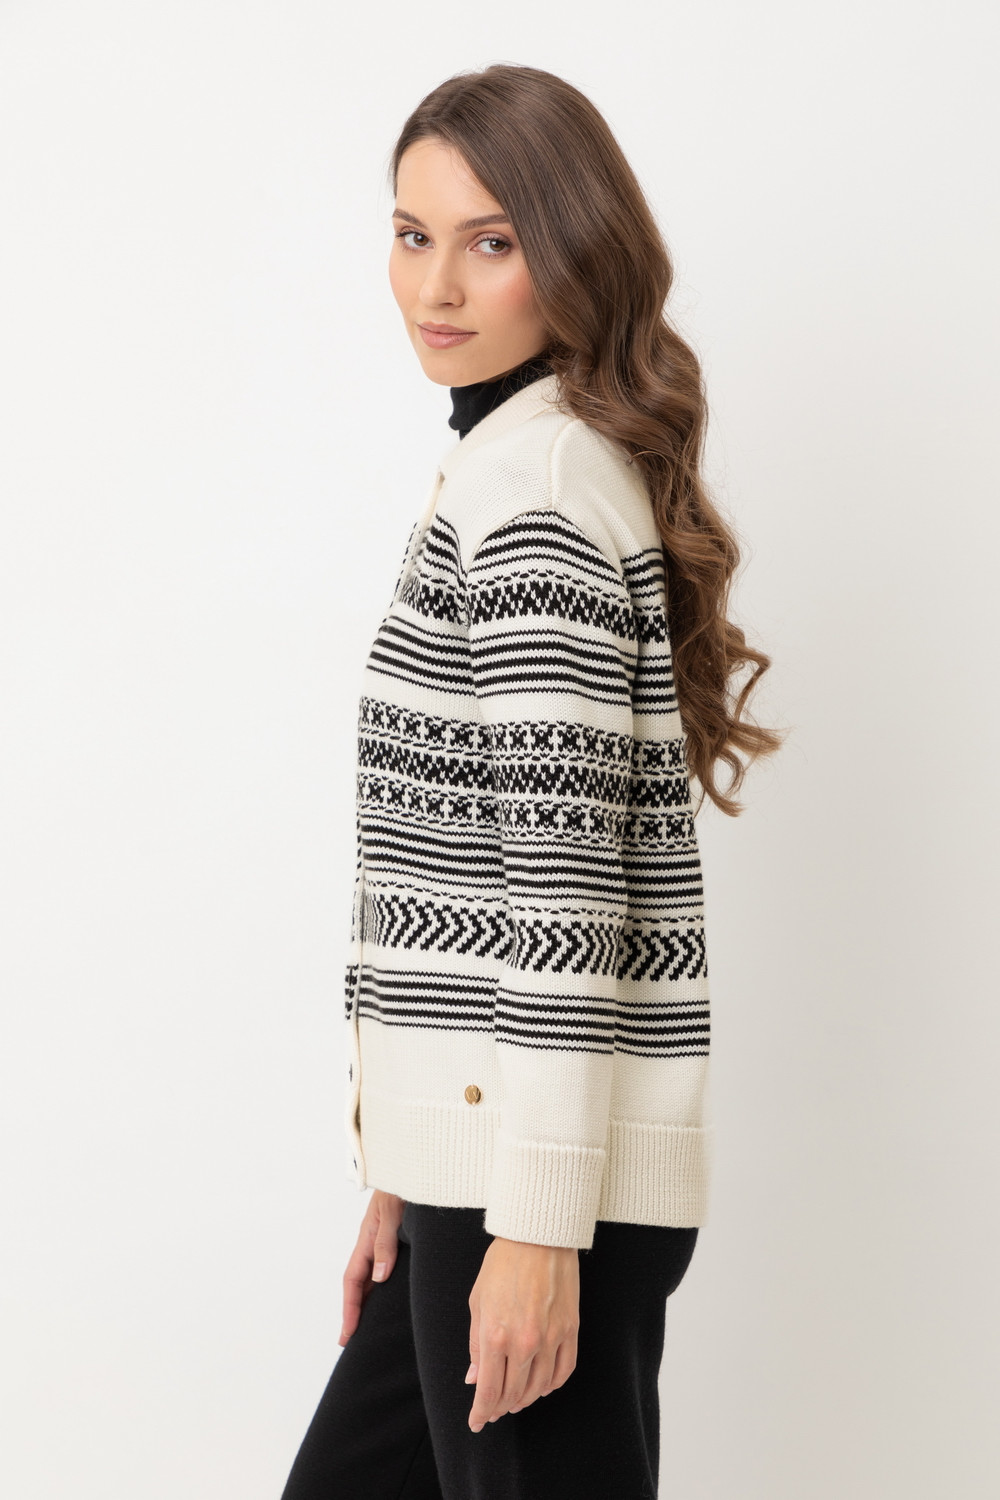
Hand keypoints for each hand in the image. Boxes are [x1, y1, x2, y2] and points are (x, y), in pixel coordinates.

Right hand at [340, 1190, 405, 1345]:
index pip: (353, 1280)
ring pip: (371, 1276)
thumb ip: (385, 1243)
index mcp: (366, 1238)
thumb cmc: (401, 1183)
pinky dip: (383, 1285)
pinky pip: (385, 1266)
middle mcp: (372, 1241)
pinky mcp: (398, 1236)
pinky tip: (392, 1294)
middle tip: (351, 1340)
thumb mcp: (392, 1212)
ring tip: (369, 1325)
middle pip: (359, 1283)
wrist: (415, 1162)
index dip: (350, 1309)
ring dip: (368, 1300)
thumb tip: (379, 1278)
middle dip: (354, 1311)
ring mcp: (383, 1239)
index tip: (348, 1335)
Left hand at [466, 1236, 579, 1431]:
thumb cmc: (502, 1265)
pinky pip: (563, 1371)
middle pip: (513, 1393)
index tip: (476, 1423)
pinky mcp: (571, 1330)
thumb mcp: (478, 1302)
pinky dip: (551, 1385)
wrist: (537, 1236)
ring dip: (525, 1399)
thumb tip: (474, 1379)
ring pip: (539, 1387)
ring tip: (515, 1400)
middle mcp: (525, 1342)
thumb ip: (476, 1345)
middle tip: (493, 1411)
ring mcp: (551, 1337)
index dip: (481, 1412)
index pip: (489, 1390)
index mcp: (496, 1335)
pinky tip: (542, 1386)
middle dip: (500, 1407)